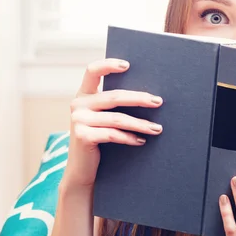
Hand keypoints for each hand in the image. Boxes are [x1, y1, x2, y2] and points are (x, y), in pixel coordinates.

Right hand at [62, 58, 163, 188]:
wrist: (82, 169)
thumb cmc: (98, 140)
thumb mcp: (102, 118)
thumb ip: (112, 105)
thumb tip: (147, 96)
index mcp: (83, 95)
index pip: (92, 71)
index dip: (109, 65)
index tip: (128, 65)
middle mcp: (77, 104)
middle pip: (114, 97)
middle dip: (139, 99)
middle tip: (158, 102)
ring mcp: (78, 120)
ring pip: (117, 118)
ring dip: (140, 124)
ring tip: (157, 128)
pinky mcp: (82, 136)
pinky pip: (113, 134)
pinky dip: (130, 138)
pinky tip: (142, 140)